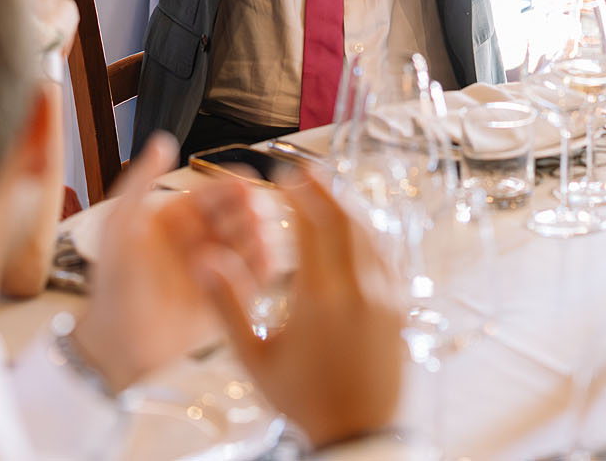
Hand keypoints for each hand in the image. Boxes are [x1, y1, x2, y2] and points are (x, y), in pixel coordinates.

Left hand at [71, 135, 272, 390]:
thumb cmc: (114, 281)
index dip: (234, 186)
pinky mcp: (232, 301)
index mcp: (182, 216)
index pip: (218, 191)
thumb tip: (164, 140)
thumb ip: (142, 180)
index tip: (247, 186)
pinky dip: (263, 268)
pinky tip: (257, 263)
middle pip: (243, 215)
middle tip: (253, 214)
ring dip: (259, 238)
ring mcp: (220, 270)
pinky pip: (258, 280)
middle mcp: (205, 239)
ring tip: (252, 239)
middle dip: (251, 210)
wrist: (117, 340)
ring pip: (255, 244)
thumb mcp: (122, 223)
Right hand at [194, 169, 404, 448]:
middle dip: (323, 190)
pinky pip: (386, 256)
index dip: (297, 194)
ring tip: (327, 193)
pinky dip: (368, 233)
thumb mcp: (254, 357)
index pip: (311, 224)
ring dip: (347, 207)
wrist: (356, 433)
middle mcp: (358, 288)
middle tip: (304, 172)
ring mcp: (385, 296)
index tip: (282, 178)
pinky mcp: (400, 308)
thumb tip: (205, 261)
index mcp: (319, 296)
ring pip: (369, 234)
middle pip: (344, 219)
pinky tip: (356, 230)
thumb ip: (228, 305)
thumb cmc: (303, 399)